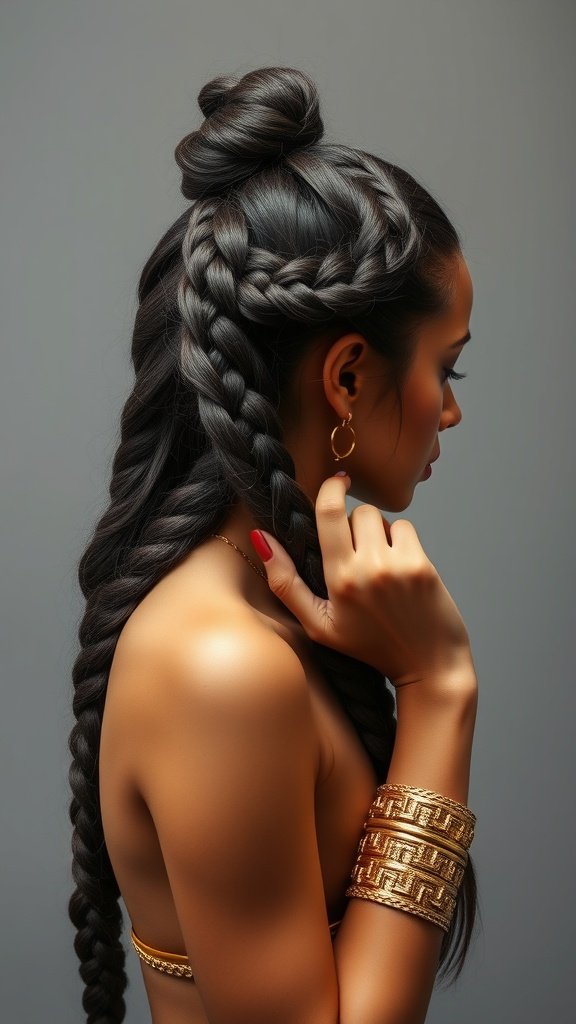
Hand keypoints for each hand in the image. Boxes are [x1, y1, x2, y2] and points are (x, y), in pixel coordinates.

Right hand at [250, 473, 473, 693]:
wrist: (430, 665)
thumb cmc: (370, 647)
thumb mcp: (319, 625)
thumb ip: (286, 583)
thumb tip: (261, 538)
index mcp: (339, 580)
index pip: (330, 513)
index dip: (331, 489)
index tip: (336, 481)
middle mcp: (368, 569)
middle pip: (358, 512)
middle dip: (356, 523)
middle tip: (359, 552)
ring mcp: (399, 566)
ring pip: (382, 518)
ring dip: (378, 531)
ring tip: (380, 563)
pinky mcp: (424, 565)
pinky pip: (406, 529)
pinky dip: (401, 540)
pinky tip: (401, 568)